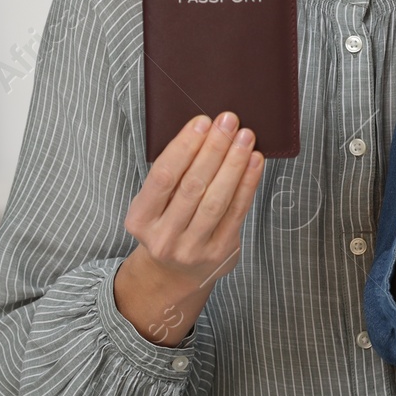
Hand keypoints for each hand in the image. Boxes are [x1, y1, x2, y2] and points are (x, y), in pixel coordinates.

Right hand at [114, 112, 264, 344]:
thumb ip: (174, 174)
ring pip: (217, 199)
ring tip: (245, 138)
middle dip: (214, 149)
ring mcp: (193, 248)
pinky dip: (248, 183)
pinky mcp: (220, 252)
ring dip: (234, 164)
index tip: (202, 122)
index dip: (184, 147)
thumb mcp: (155, 204)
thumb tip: (206, 132)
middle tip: (229, 121)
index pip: (163, 177)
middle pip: (193, 186)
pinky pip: (237, 212)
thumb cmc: (168, 224)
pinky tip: (254, 162)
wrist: (175, 274)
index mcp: (140, 219)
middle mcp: (164, 237)